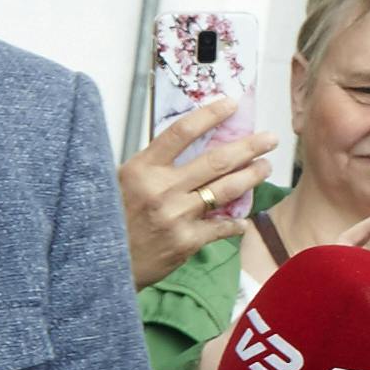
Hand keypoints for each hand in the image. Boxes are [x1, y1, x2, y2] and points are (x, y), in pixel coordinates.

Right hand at [119, 96, 282, 287]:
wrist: (99, 265)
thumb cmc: (109, 220)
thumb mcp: (119, 183)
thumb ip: (151, 166)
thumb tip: (187, 144)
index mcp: (141, 169)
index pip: (181, 133)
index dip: (210, 115)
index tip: (231, 104)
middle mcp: (161, 189)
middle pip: (216, 160)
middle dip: (249, 147)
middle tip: (270, 139)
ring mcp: (176, 215)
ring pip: (226, 190)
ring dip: (251, 176)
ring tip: (265, 167)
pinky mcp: (186, 241)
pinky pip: (221, 227)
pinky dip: (235, 222)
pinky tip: (243, 220)